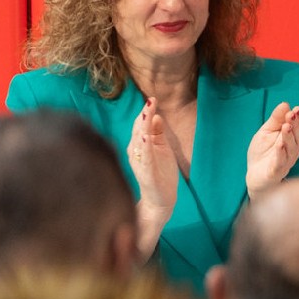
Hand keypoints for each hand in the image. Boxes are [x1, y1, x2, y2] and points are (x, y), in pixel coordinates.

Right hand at [127, 98, 178, 218]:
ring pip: (139, 142)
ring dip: (142, 128)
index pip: (141, 125)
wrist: (160, 199)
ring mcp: (140, 162)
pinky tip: (145, 138)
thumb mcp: (162, 149)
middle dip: (143, 116)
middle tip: (150, 101)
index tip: (152, 98)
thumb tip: (156, 115)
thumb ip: (158, 133)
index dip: (146, 112)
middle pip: (138, 130)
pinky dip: (144, 148)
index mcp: (140, 145)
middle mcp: (136, 152)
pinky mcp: (145, 173)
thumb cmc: (161, 173)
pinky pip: (144, 158)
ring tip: (146, 114)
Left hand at [245, 103, 298, 196]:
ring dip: (289, 136)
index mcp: (292, 140)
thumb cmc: (263, 153)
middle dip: (295, 125)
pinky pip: (280, 162)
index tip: (297, 109)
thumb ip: (275, 120)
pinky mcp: (276, 171)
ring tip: (286, 125)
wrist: (255, 175)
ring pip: (291, 148)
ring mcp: (286, 161)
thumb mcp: (266, 132)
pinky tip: (280, 144)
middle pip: (298, 137)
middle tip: (291, 114)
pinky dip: (281, 153)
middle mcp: (293, 150)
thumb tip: (285, 104)